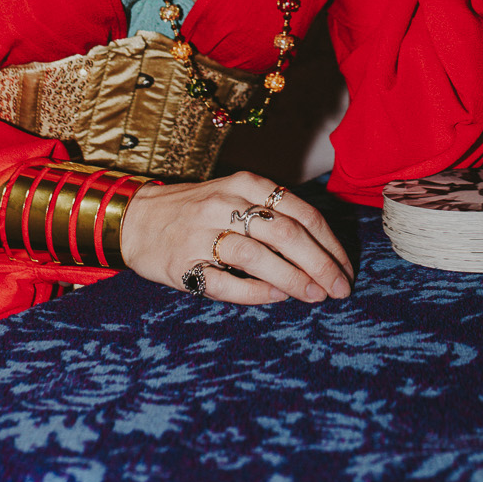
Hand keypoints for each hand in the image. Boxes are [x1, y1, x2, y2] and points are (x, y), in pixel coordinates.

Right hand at [120, 171, 353, 304]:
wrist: (136, 220)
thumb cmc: (197, 211)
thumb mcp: (235, 195)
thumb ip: (273, 213)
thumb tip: (322, 250)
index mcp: (245, 184)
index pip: (302, 213)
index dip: (330, 244)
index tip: (346, 268)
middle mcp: (225, 203)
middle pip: (286, 234)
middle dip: (320, 264)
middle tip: (340, 289)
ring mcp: (202, 233)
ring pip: (258, 257)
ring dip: (294, 279)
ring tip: (315, 296)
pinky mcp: (183, 262)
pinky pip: (226, 282)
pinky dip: (256, 292)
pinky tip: (277, 298)